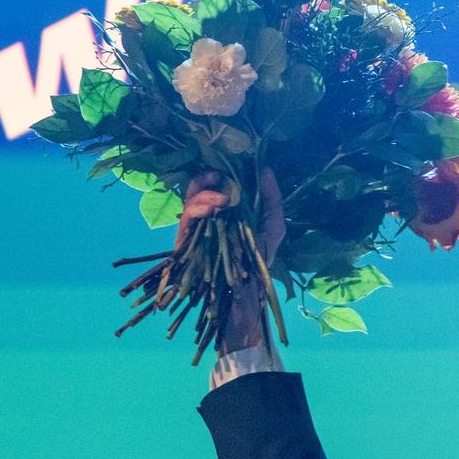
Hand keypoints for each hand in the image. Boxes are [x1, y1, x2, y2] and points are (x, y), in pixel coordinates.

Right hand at [176, 168, 284, 355]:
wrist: (245, 294)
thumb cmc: (260, 261)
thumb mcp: (274, 226)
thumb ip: (272, 198)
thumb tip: (265, 169)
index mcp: (229, 210)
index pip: (218, 182)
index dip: (221, 169)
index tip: (231, 164)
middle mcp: (210, 216)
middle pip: (199, 186)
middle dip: (207, 176)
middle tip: (218, 174)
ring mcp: (197, 227)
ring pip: (190, 199)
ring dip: (205, 192)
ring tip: (223, 198)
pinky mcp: (185, 240)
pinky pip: (186, 218)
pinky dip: (198, 208)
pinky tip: (215, 207)